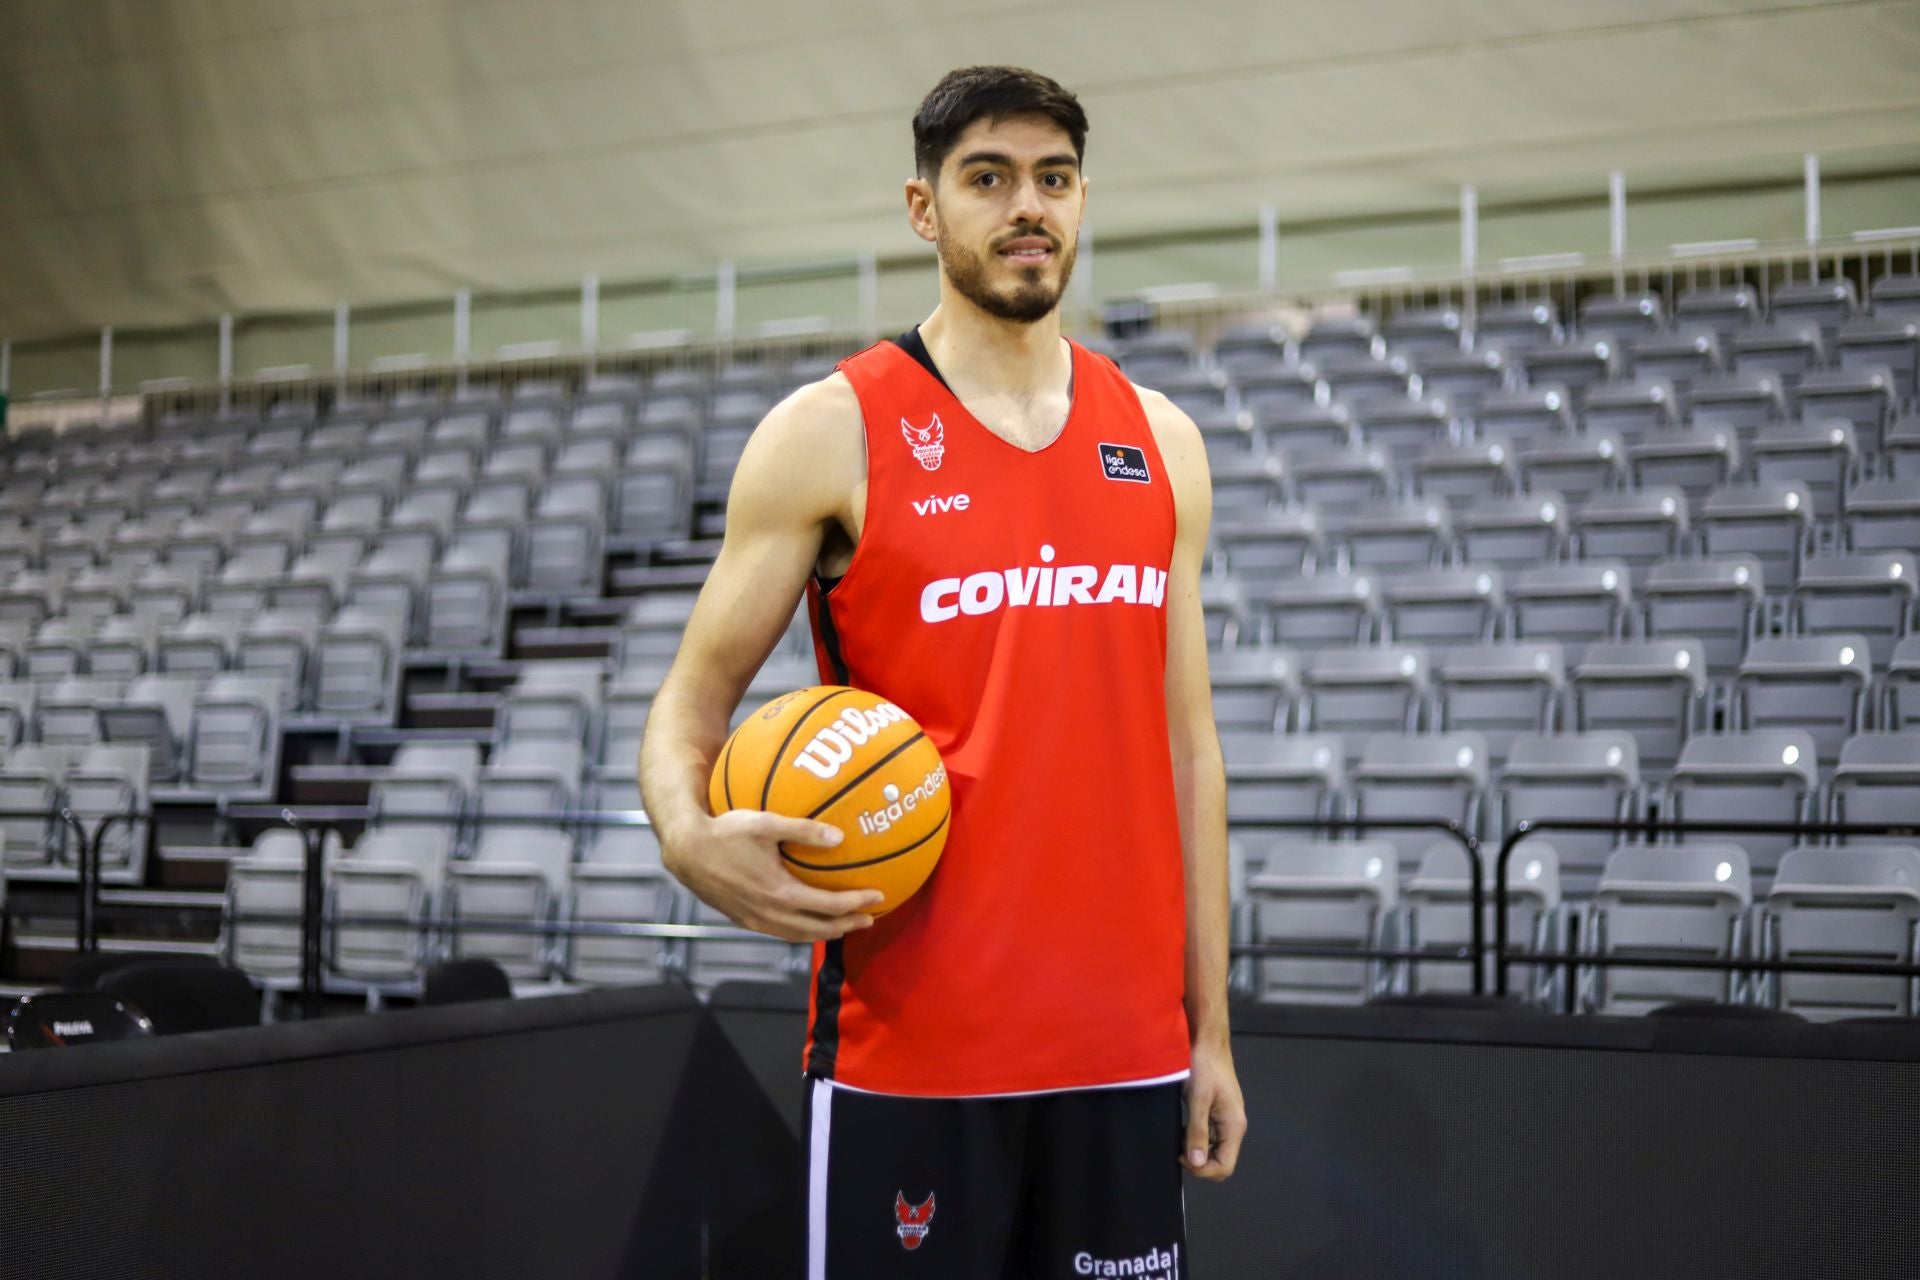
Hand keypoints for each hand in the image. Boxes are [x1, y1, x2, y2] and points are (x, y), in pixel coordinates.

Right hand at [663, 810, 883, 942]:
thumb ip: (804, 830)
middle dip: (848, 925)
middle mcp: (771, 914)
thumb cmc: (726, 831)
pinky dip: (803, 931)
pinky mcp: (745, 920)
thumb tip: (840, 836)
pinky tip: (809, 921)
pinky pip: (782, 933)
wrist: (687, 851)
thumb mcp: (766, 823)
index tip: (878, 897)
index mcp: (781, 893)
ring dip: (826, 932)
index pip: (829, 906)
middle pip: (819, 929)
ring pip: (800, 935)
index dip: (856, 903)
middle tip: (871, 919)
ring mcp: (756, 920)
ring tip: (845, 925)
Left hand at [1180, 1036, 1246, 1180]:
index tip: (1181, 1156)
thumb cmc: (1204, 1065)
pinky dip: (1197, 1139)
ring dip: (1197, 1150)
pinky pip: (1211, 1136)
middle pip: (1221, 1161)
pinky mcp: (1218, 1112)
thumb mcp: (1197, 1099)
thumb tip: (1196, 1163)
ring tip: (1179, 1137)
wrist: (1206, 1040)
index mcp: (1234, 1125)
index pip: (1225, 1166)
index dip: (1202, 1170)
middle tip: (1178, 1148)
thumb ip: (1198, 1132)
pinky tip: (1183, 1128)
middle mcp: (1234, 1125)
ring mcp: (1227, 1119)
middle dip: (1200, 1163)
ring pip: (1215, 1150)